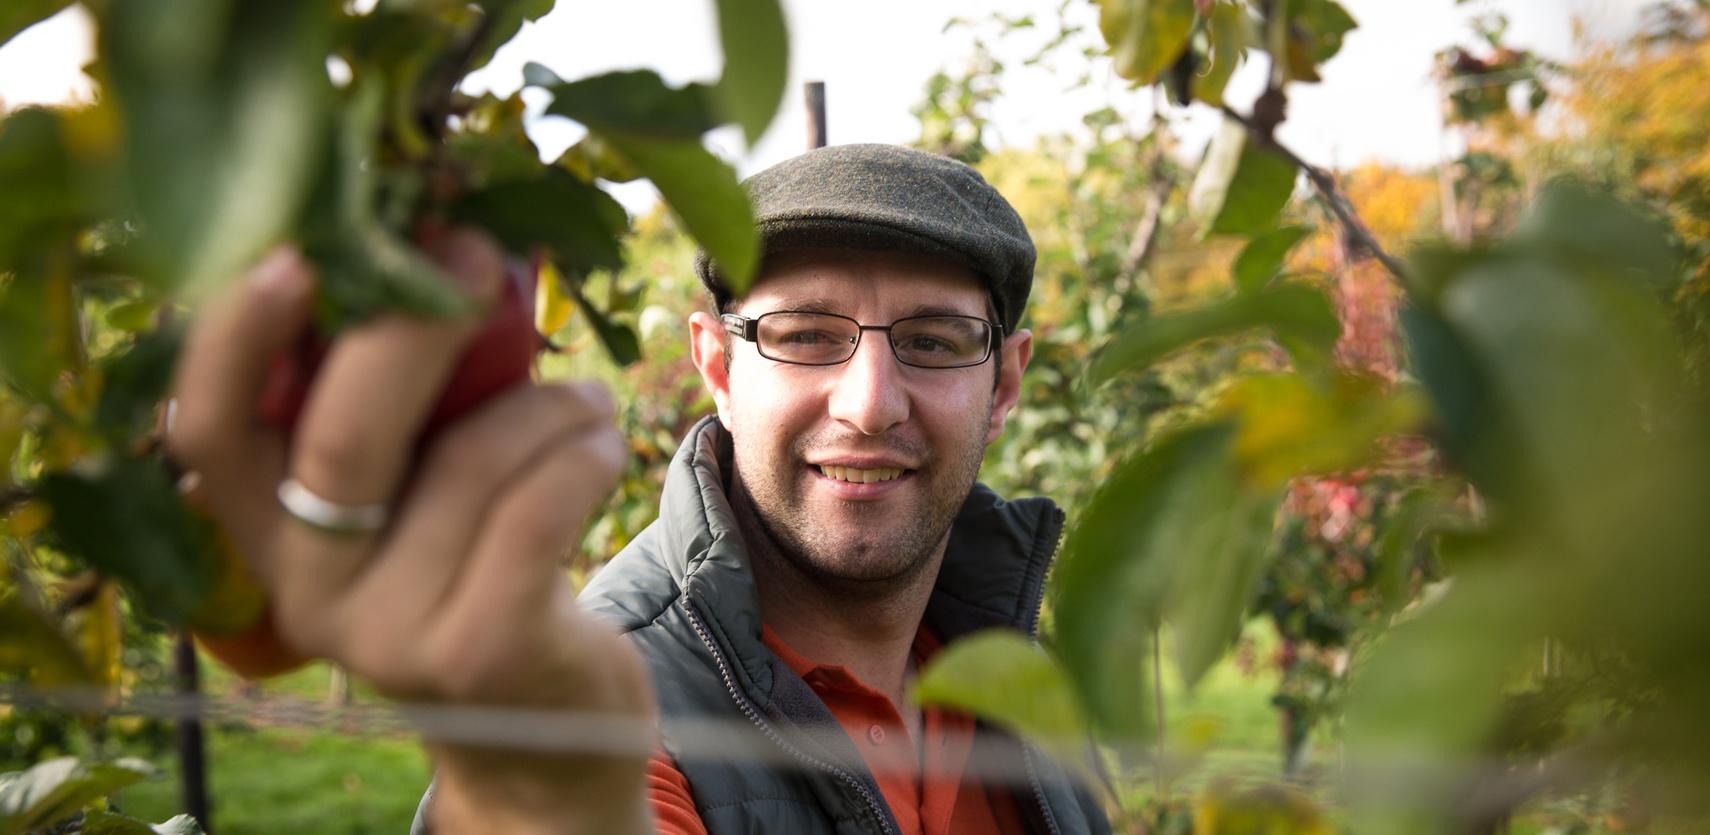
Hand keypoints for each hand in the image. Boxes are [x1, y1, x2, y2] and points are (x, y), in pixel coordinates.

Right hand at [167, 232, 654, 833]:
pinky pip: (538, 510)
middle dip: (417, 327)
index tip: (298, 254)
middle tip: (475, 255)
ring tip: (585, 400)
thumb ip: (399, 403)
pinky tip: (601, 444)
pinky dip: (582, 453)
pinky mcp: (481, 650)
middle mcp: (305, 589)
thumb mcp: (414, 492)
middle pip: (342, 436)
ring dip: (549, 404)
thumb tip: (438, 248)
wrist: (542, 722)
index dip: (235, 338)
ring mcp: (388, 632)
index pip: (208, 430)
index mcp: (263, 532)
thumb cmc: (475, 566)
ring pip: (470, 463)